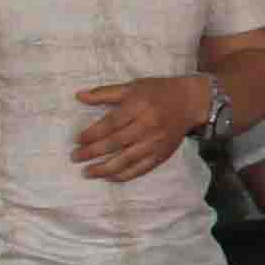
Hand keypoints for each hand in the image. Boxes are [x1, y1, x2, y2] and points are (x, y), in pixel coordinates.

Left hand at [71, 75, 208, 181]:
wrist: (190, 102)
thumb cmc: (158, 91)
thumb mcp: (132, 86)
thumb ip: (105, 93)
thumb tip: (79, 96)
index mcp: (139, 106)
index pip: (111, 123)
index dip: (92, 133)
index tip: (77, 140)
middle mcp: (147, 126)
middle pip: (116, 143)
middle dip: (92, 152)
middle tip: (75, 158)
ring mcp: (155, 143)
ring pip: (126, 160)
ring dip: (105, 168)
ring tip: (88, 172)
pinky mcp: (162, 154)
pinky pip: (141, 168)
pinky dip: (125, 175)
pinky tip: (110, 177)